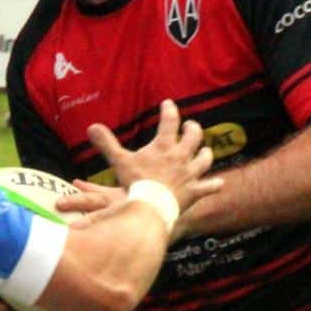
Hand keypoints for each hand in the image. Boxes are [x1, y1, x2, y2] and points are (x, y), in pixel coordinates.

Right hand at [58, 100, 221, 235]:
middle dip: (192, 129)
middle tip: (190, 126)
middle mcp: (180, 157)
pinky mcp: (194, 192)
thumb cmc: (136, 183)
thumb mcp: (119, 161)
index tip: (168, 103)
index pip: (169, 121)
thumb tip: (92, 127)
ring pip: (204, 159)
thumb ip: (107, 143)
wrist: (151, 207)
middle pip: (193, 137)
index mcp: (163, 147)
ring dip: (206, 153)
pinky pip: (209, 187)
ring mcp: (190, 175)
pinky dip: (214, 184)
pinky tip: (219, 183)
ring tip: (206, 150)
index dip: (169, 110)